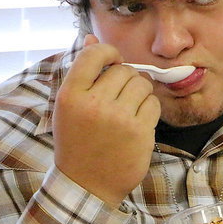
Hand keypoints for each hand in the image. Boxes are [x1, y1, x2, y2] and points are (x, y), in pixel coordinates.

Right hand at [53, 34, 160, 205]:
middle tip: (120, 95)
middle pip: (124, 69)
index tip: (112, 62)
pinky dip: (149, 109)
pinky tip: (138, 120)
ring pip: (142, 84)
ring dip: (140, 91)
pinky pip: (154, 103)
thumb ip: (81, 73)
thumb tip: (92, 38)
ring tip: (129, 107)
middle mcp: (94, 104)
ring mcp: (119, 118)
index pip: (95, 54)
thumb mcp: (68, 107)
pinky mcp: (140, 132)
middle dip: (126, 78)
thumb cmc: (77, 142)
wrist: (87, 185)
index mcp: (71, 95)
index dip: (109, 52)